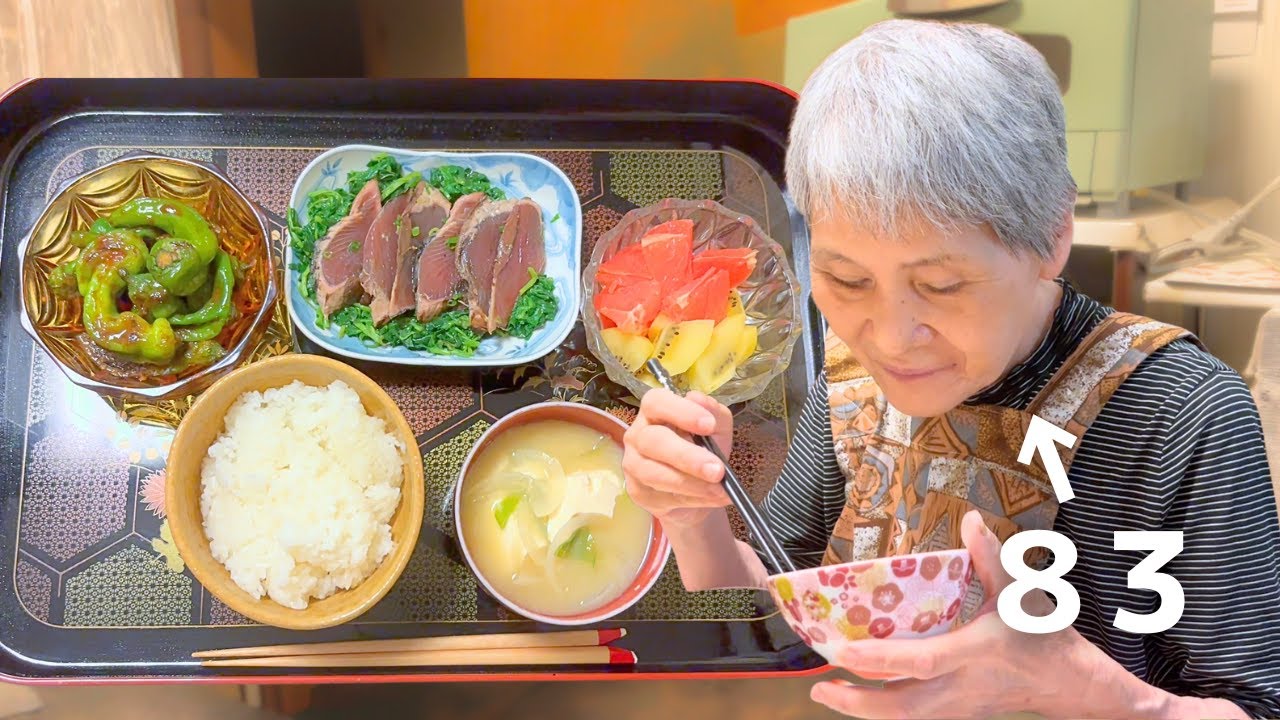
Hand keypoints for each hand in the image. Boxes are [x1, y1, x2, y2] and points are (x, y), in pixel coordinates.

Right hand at [622, 389, 732, 528]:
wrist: (699, 489)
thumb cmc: (705, 450)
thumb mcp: (718, 428)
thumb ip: (713, 412)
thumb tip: (697, 399)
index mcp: (654, 411)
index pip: (657, 402)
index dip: (681, 412)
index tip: (709, 425)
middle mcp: (638, 435)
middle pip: (654, 441)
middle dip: (688, 457)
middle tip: (718, 470)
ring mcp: (633, 465)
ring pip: (655, 473)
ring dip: (691, 483)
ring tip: (720, 489)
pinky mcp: (638, 492)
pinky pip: (662, 497)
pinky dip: (691, 499)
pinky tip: (711, 498)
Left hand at [810, 511, 1183, 719]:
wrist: (1076, 686)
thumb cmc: (1048, 638)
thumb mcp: (1022, 593)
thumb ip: (992, 558)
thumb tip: (971, 519)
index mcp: (975, 654)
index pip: (920, 662)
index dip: (879, 660)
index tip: (842, 653)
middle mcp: (962, 687)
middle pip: (902, 708)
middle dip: (857, 703)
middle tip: (820, 688)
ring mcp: (961, 706)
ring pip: (906, 719)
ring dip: (865, 711)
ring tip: (828, 693)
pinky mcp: (961, 713)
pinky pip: (916, 718)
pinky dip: (886, 710)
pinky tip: (863, 697)